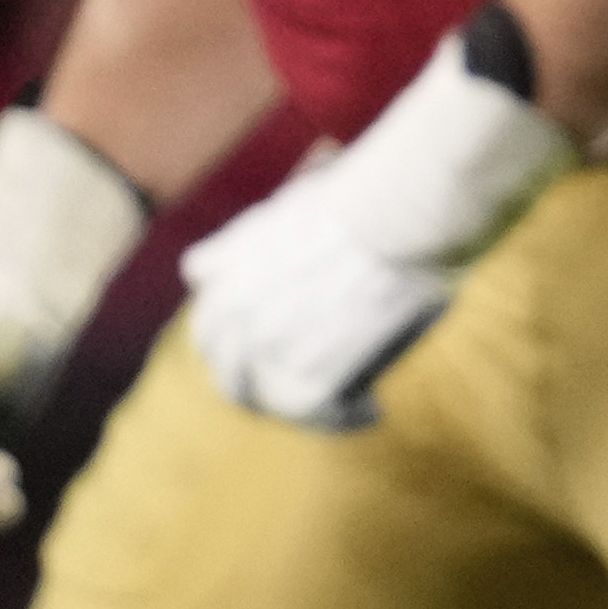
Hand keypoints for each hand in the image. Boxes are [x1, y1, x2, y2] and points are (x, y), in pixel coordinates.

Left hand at [181, 20, 576, 429]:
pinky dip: (343, 417)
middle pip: (226, 364)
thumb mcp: (301, 193)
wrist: (399, 211)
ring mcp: (262, 351)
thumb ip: (284, 219)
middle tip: (301, 386)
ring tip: (348, 402)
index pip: (208, 312)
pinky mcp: (302, 383)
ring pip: (264, 396)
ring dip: (302, 403)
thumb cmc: (372, 191)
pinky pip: (312, 416)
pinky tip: (372, 408)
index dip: (237, 328)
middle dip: (258, 378)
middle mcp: (231, 311)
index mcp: (226, 264)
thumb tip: (311, 195)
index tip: (273, 337)